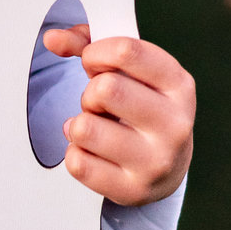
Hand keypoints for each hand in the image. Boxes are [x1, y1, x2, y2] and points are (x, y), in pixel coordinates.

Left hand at [42, 24, 194, 205]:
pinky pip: (77, 163)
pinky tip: (94, 152)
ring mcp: (157, 161)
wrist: (168, 163)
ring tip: (98, 127)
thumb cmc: (141, 103)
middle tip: (100, 102)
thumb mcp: (126, 67)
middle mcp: (175, 125)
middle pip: (105, 89)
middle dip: (90, 93)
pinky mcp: (133, 190)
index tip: (94, 62)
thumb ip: (86, 43)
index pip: (126, 51)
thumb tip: (52, 39)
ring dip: (80, 124)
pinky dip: (76, 153)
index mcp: (178, 85)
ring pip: (85, 128)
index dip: (96, 53)